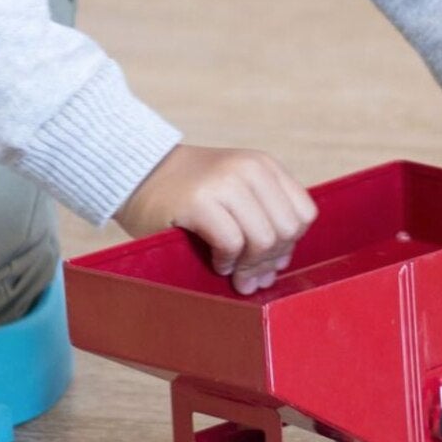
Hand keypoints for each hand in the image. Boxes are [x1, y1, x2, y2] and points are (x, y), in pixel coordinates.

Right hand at [114, 144, 317, 295]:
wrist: (137, 173)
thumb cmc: (187, 192)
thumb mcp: (235, 191)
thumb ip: (262, 218)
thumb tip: (279, 265)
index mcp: (263, 165)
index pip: (304, 214)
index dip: (290, 244)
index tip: (268, 258)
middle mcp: (249, 168)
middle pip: (286, 231)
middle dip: (269, 261)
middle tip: (249, 275)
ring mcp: (224, 182)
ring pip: (263, 239)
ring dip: (248, 265)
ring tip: (232, 270)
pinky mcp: (199, 201)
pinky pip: (232, 243)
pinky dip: (226, 261)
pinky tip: (215, 260)